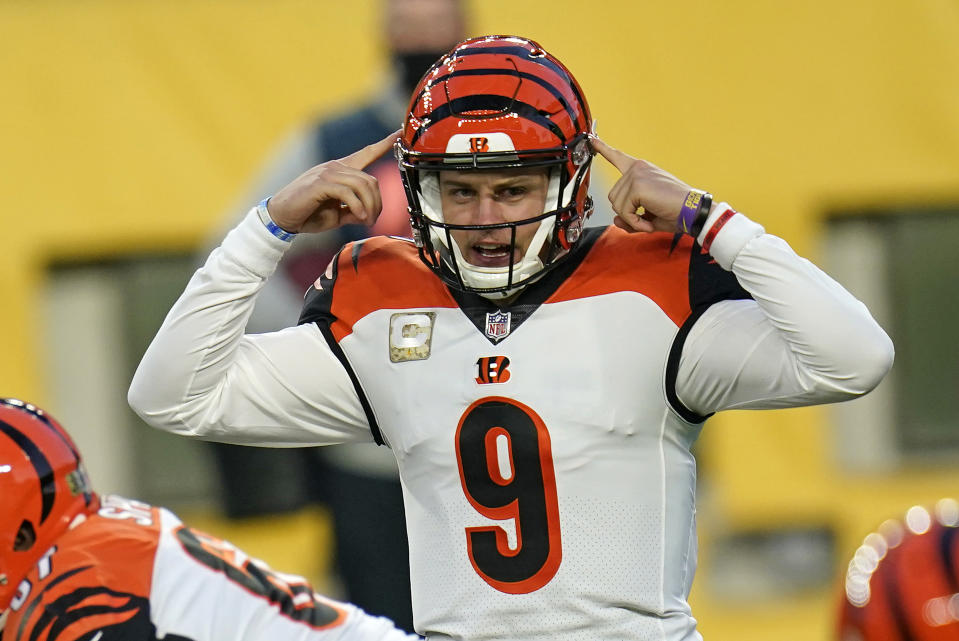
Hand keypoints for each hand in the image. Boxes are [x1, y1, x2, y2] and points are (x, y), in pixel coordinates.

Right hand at [266, 129, 401, 233]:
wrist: (282, 217)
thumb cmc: (308, 214)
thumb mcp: (337, 214)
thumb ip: (354, 210)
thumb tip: (369, 214)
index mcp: (341, 171)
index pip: (366, 153)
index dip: (384, 144)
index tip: (399, 134)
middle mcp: (336, 167)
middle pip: (370, 179)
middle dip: (377, 202)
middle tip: (373, 220)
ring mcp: (328, 173)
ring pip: (362, 185)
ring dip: (369, 206)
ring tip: (366, 221)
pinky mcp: (320, 183)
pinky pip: (349, 193)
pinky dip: (358, 207)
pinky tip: (358, 217)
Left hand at [590, 135, 693, 233]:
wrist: (694, 212)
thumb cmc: (675, 211)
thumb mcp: (647, 215)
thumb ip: (629, 217)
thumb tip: (616, 220)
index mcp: (641, 170)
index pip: (618, 157)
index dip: (603, 149)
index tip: (592, 139)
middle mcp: (638, 168)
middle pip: (613, 197)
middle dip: (627, 213)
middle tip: (646, 218)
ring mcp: (636, 175)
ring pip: (616, 205)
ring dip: (631, 219)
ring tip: (649, 219)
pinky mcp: (637, 187)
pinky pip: (625, 212)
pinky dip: (635, 223)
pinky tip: (649, 222)